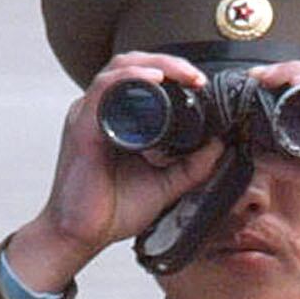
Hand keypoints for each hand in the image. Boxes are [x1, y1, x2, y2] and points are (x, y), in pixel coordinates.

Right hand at [4, 51, 231, 291]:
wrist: (81, 236)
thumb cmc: (111, 211)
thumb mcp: (165, 185)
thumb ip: (192, 167)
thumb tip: (219, 145)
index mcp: (116, 120)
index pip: (142, 79)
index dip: (173, 73)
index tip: (201, 85)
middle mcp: (100, 112)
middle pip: (133, 64)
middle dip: (168, 62)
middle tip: (196, 77)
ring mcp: (88, 116)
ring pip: (120, 68)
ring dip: (154, 64)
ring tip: (182, 74)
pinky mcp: (82, 128)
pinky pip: (104, 90)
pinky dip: (129, 78)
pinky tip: (153, 80)